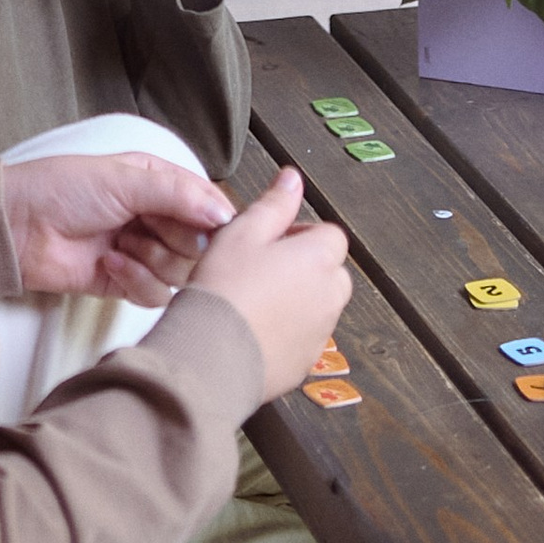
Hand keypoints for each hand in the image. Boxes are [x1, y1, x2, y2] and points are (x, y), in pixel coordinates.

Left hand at [0, 150, 233, 304]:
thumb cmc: (63, 188)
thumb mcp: (123, 180)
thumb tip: (224, 214)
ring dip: (151, 259)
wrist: (21, 227)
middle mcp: (155, 217)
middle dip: (174, 239)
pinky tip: (109, 262)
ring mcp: (142, 251)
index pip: (206, 203)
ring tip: (121, 242)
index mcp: (158, 182)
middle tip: (144, 226)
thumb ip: (177, 195)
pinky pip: (155, 295)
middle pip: (199, 244)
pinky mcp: (126, 283)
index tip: (209, 227)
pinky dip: (135, 280)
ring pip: (180, 272)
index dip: (211, 218)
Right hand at [192, 164, 349, 398]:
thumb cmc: (225, 289)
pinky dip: (287, 331)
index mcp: (318, 259)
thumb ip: (275, 203)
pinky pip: (304, 338)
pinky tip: (254, 327)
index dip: (300, 233)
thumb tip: (292, 179)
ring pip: (318, 305)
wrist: (213, 354)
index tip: (272, 240)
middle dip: (304, 267)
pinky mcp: (306, 363)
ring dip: (297, 299)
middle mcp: (329, 297)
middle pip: (330, 271)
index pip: (330, 234)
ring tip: (253, 298)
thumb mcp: (243, 231)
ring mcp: (320, 334)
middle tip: (262, 267)